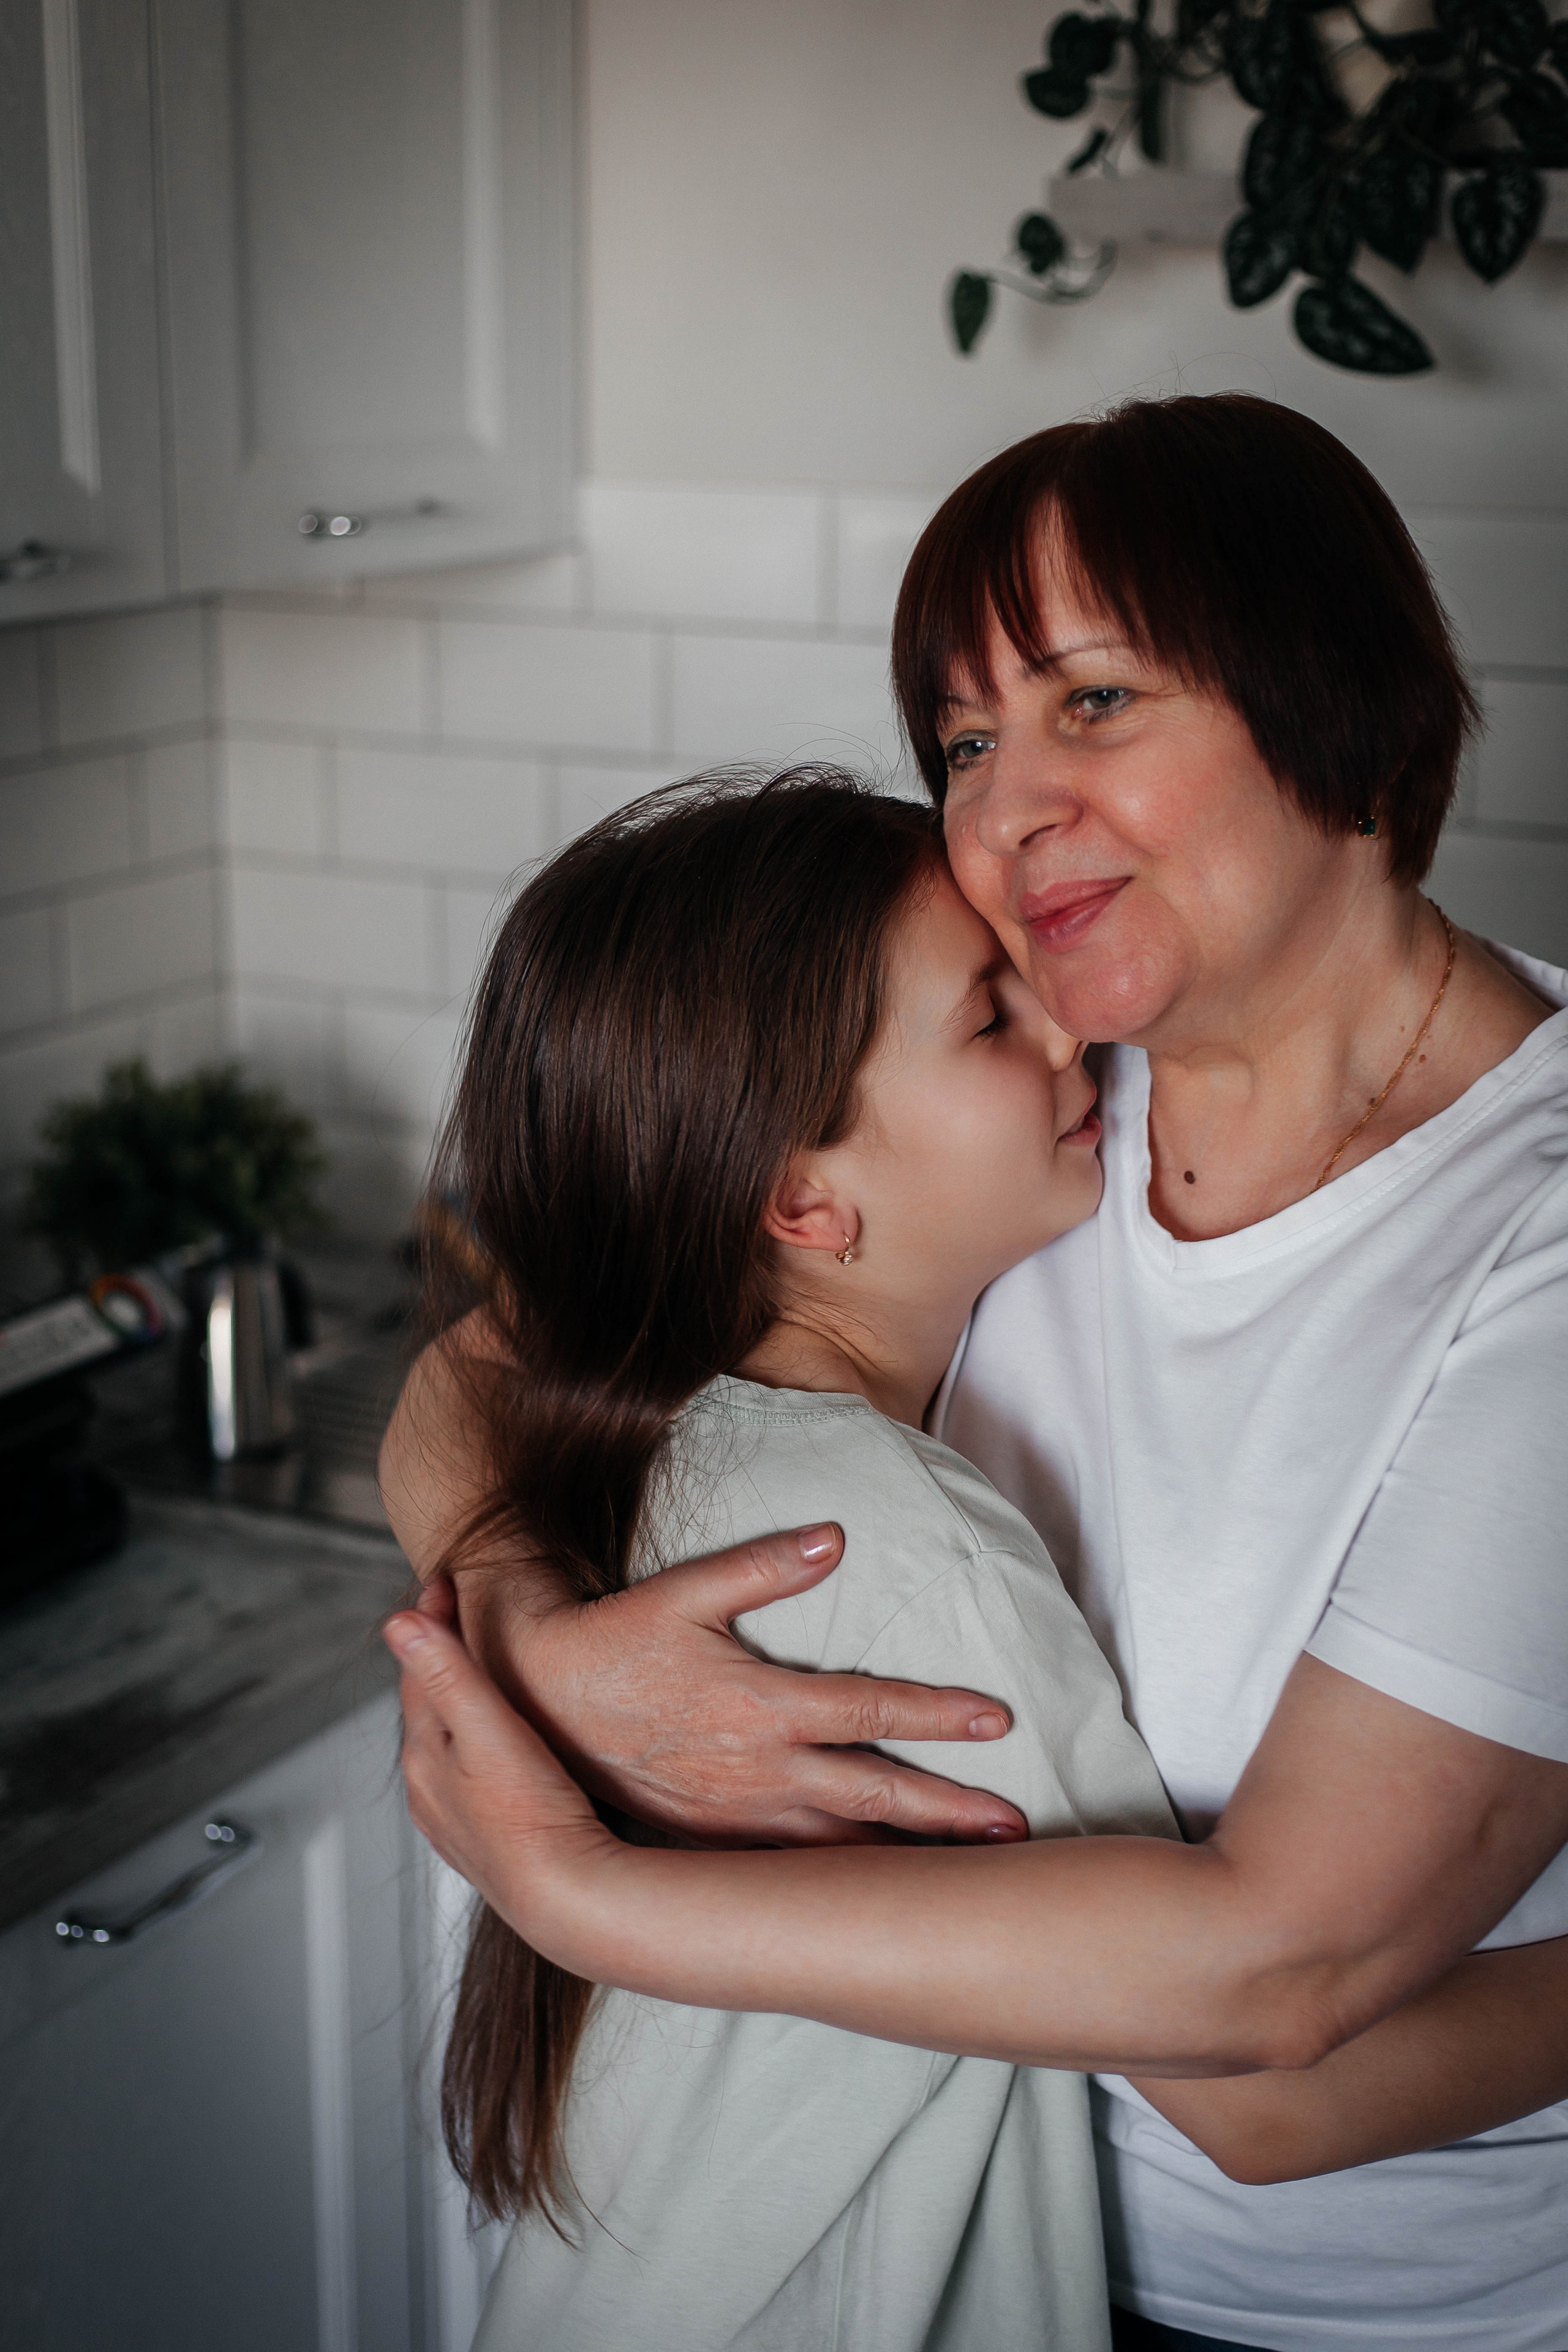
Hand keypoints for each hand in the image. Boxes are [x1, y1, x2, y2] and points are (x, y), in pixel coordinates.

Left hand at [386, 1579, 608, 1924]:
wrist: (565, 1897)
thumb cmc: (533, 1815)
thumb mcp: (488, 1729)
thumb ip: (446, 1671)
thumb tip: (398, 1622)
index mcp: (423, 1754)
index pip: (418, 1668)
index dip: (430, 1618)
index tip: (445, 1580)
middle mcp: (428, 1788)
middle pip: (426, 1704)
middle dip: (437, 1657)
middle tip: (457, 1613)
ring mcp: (454, 1817)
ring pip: (445, 1743)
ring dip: (454, 1702)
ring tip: (476, 1671)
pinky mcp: (483, 1839)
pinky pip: (466, 1777)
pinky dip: (471, 1745)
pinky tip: (497, 1748)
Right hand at [459, 1524, 1028, 1847]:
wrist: (531, 1706)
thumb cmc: (611, 1643)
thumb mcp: (680, 1593)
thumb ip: (760, 1565)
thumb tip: (834, 1536)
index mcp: (760, 1706)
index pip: (870, 1707)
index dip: (939, 1711)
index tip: (1002, 1719)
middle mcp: (759, 1771)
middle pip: (876, 1794)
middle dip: (951, 1812)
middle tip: (1018, 1829)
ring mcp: (738, 1817)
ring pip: (843, 1847)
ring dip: (909, 1856)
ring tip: (973, 1871)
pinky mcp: (715, 1842)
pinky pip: (794, 1870)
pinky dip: (845, 1883)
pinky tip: (878, 1893)